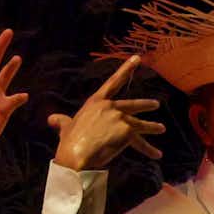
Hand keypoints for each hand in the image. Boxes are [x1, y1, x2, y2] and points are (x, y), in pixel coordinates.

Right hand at [48, 58, 164, 172]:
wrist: (76, 154)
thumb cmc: (69, 142)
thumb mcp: (65, 127)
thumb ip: (62, 120)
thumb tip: (51, 119)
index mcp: (95, 102)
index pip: (112, 82)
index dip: (125, 69)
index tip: (137, 58)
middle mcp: (109, 106)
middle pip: (132, 105)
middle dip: (146, 105)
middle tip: (156, 104)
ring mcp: (120, 117)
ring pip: (140, 124)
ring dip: (152, 127)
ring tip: (161, 129)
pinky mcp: (127, 130)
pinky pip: (140, 142)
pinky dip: (149, 149)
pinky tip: (157, 154)